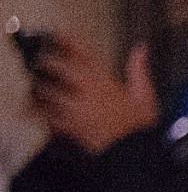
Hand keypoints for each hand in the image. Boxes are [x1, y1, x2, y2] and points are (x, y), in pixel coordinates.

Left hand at [30, 38, 154, 152]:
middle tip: (43, 60)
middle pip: (56, 67)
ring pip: (46, 91)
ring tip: (40, 87)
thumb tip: (141, 49)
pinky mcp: (69, 126)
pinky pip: (49, 117)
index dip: (64, 41)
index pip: (78, 53)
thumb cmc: (139, 128)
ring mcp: (75, 109)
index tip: (57, 36)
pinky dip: (46, 114)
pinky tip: (47, 114)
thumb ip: (139, 70)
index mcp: (103, 82)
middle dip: (47, 61)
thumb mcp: (145, 96)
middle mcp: (85, 92)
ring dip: (41, 88)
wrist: (134, 156)